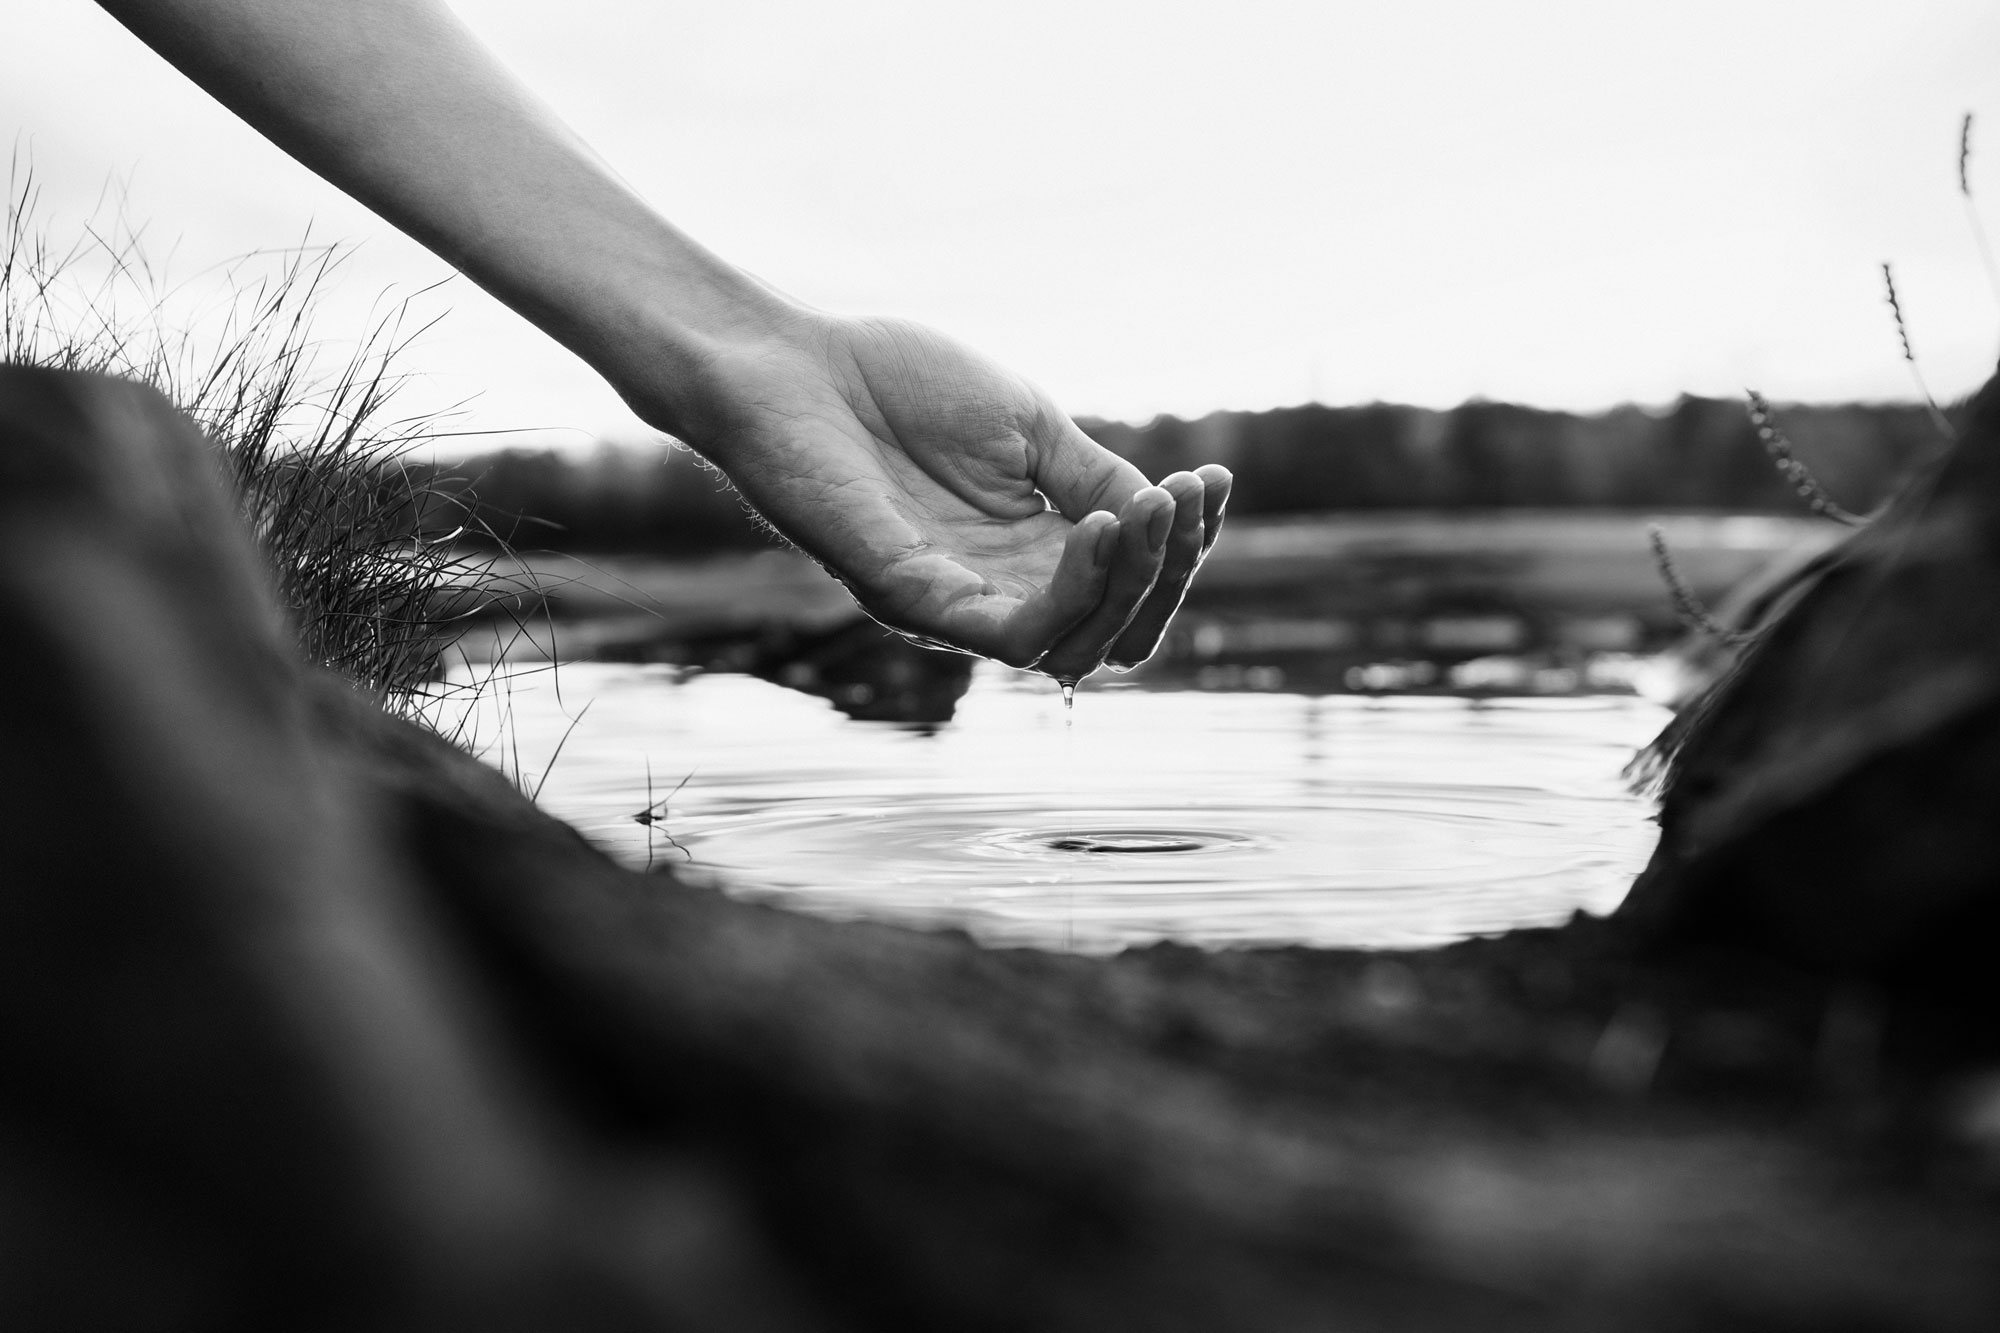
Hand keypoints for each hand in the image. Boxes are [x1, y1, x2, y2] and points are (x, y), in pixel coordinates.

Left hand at [662, 312, 1230, 677]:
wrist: (794, 365)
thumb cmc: (898, 386)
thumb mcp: (1030, 427)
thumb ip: (1097, 478)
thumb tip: (1167, 517)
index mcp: (1032, 552)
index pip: (1130, 586)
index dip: (1182, 546)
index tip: (1214, 481)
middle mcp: (999, 592)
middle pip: (1113, 630)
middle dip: (1167, 570)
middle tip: (1182, 498)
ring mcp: (954, 604)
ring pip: (1072, 645)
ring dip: (1129, 584)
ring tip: (1147, 512)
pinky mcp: (911, 601)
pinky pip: (1009, 635)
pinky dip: (1069, 592)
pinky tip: (1096, 529)